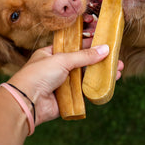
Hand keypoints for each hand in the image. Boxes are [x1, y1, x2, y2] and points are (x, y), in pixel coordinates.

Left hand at [7, 45, 123, 123]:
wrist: (26, 102)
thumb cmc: (38, 75)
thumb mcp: (62, 59)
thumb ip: (84, 56)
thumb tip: (105, 49)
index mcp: (52, 54)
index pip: (74, 46)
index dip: (89, 44)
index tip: (104, 42)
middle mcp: (57, 67)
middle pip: (83, 62)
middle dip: (100, 60)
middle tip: (116, 58)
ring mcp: (63, 83)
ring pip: (85, 77)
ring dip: (101, 74)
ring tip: (117, 70)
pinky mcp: (67, 97)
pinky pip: (84, 91)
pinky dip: (96, 88)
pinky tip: (108, 84)